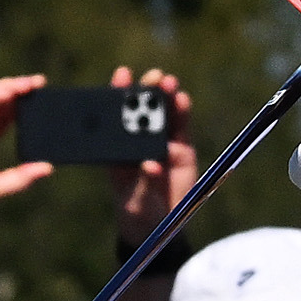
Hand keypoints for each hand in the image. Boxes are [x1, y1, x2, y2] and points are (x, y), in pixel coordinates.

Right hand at [0, 77, 56, 219]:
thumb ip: (22, 178)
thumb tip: (48, 168)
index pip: (8, 116)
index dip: (24, 106)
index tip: (44, 100)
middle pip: (1, 101)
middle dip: (20, 91)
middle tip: (41, 84)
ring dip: (9, 87)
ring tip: (30, 84)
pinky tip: (10, 92)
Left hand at [110, 66, 197, 240]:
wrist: (159, 226)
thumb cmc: (138, 210)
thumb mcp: (135, 199)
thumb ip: (143, 182)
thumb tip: (152, 163)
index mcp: (119, 147)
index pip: (117, 115)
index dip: (119, 93)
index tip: (122, 74)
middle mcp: (139, 140)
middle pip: (143, 108)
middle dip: (147, 89)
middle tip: (152, 76)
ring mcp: (162, 143)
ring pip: (164, 114)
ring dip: (166, 96)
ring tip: (168, 83)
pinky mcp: (182, 151)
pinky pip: (182, 128)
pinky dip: (183, 113)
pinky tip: (182, 100)